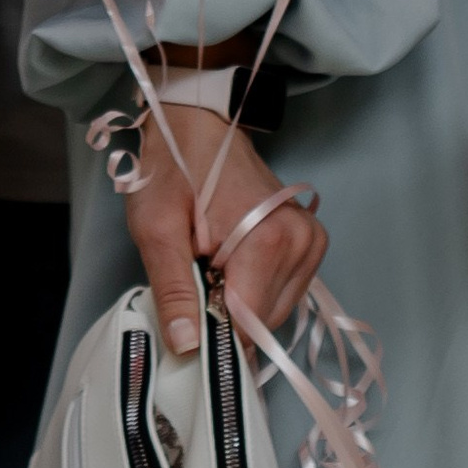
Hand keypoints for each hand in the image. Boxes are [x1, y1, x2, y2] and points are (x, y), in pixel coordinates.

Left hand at [125, 102, 326, 355]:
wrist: (196, 120)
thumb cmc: (172, 166)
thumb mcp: (156, 227)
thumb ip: (173, 289)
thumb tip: (188, 347)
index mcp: (270, 240)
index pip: (247, 326)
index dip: (212, 335)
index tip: (185, 320)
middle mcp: (303, 243)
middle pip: (263, 322)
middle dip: (224, 316)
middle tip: (193, 280)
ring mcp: (311, 241)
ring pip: (274, 312)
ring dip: (239, 303)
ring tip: (209, 266)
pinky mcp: (310, 241)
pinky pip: (282, 292)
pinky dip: (254, 290)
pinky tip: (229, 264)